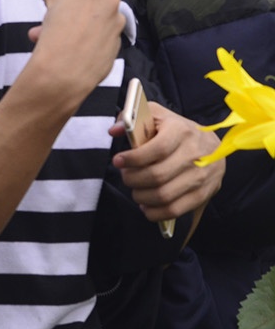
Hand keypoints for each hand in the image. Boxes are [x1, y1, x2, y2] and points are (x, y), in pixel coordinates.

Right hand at [25, 0, 124, 108]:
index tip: (57, 0)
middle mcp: (109, 0)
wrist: (65, 72)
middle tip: (55, 20)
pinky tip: (74, 50)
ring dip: (81, 25)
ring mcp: (116, 22)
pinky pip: (103, 35)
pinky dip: (91, 39)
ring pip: (98, 18)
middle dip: (75, 7)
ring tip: (57, 40)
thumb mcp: (49, 10)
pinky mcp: (118, 42)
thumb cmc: (54, 35)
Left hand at [113, 106, 224, 222]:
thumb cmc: (176, 131)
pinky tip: (145, 205)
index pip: (157, 149)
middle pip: (157, 176)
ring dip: (141, 196)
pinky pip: (175, 210)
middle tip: (126, 176)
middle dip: (133, 179)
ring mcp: (202, 176)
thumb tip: (114, 131)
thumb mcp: (157, 116)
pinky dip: (155, 212)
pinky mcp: (204, 194)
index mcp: (182, 131)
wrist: (214, 146)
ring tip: (135, 190)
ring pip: (164, 195)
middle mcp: (195, 154)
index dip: (134, 158)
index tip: (118, 161)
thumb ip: (132, 117)